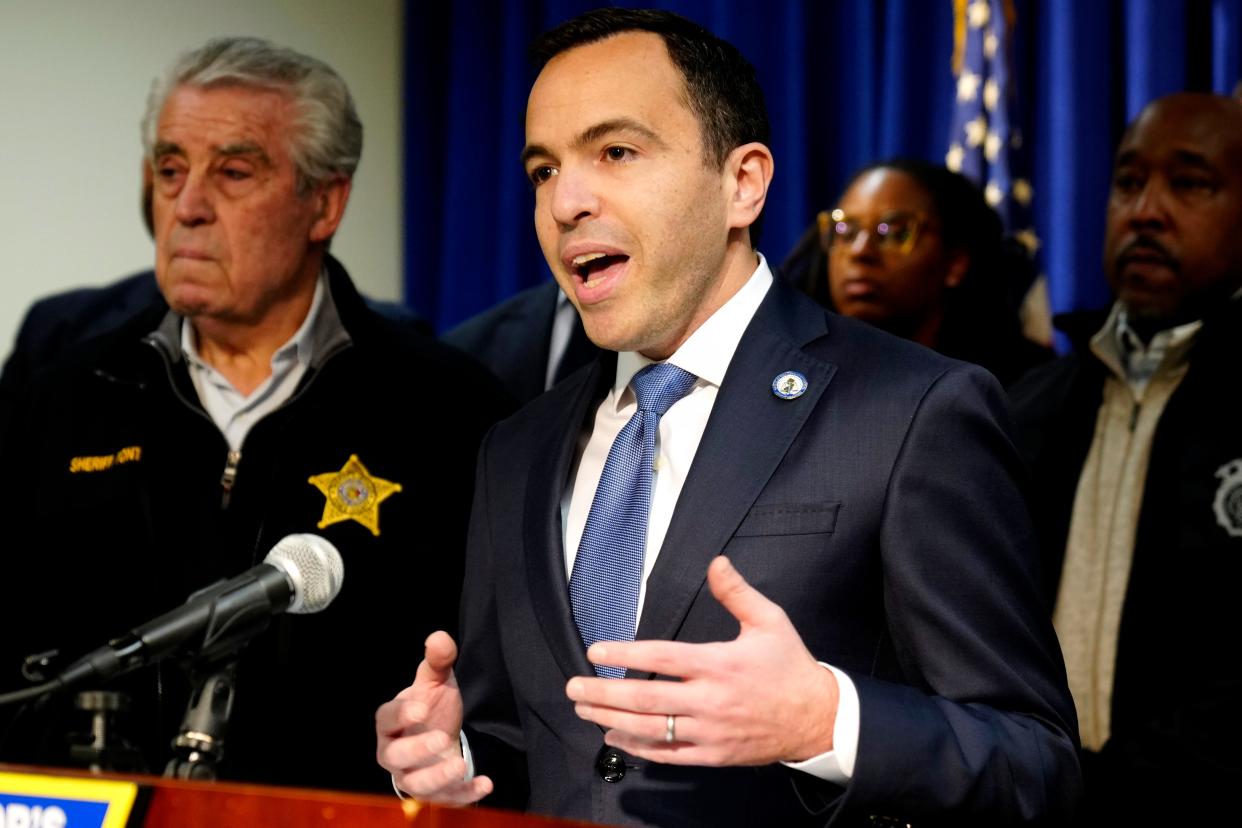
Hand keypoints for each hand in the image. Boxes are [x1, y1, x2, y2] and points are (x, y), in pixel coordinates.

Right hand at [374, 631, 492, 803]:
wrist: (438, 737)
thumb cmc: (431, 707)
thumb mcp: (436, 682)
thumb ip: (437, 661)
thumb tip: (439, 636)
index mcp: (391, 721)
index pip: (386, 718)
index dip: (400, 714)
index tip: (421, 708)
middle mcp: (394, 751)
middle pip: (394, 756)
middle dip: (416, 750)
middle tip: (441, 738)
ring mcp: (412, 774)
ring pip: (415, 784)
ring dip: (436, 778)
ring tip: (459, 765)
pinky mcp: (435, 792)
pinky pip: (444, 799)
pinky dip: (463, 795)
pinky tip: (484, 783)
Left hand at [565, 556, 838, 765]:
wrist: (818, 718)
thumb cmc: (789, 665)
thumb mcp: (769, 621)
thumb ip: (737, 592)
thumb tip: (716, 562)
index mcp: (719, 664)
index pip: (661, 657)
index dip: (625, 653)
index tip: (596, 650)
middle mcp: (710, 700)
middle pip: (646, 698)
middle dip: (604, 693)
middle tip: (573, 687)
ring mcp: (710, 732)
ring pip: (651, 729)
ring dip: (612, 720)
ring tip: (584, 710)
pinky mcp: (714, 755)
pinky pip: (670, 755)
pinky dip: (639, 748)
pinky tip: (615, 738)